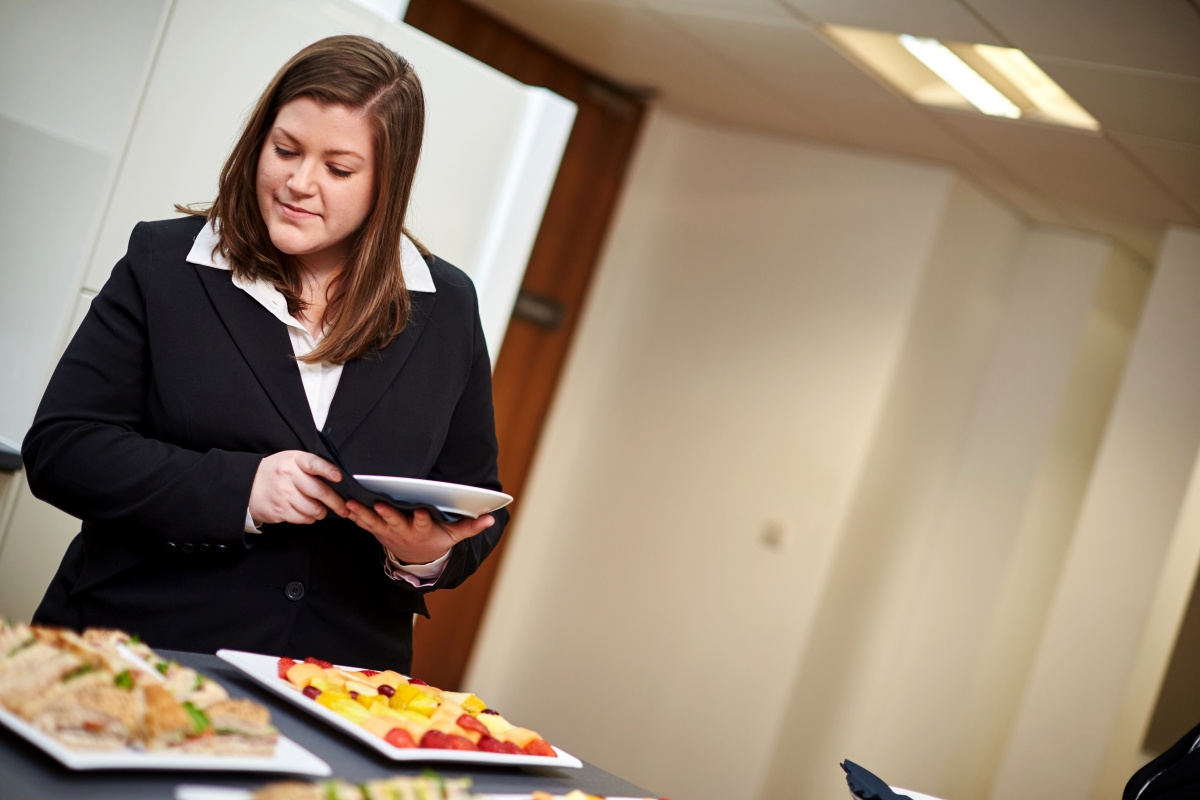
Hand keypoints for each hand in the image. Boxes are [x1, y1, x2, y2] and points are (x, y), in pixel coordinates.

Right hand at [248, 451, 348, 525]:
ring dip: (322, 512)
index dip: (328, 470)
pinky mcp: (280, 510)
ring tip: (321, 509)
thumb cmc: (276, 472)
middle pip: (319, 491)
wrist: (247, 486)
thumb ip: (311, 466)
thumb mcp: (290, 460)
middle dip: (336, 502)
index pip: (314, 463)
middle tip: (344, 507)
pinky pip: (303, 518)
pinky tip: (307, 513)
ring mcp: (283, 494)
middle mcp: (288, 476)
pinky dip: (310, 518)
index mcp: (294, 460)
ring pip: (314, 508)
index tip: (339, 477)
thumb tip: (337, 477)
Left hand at [346, 501, 493, 564]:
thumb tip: (491, 519)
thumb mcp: (454, 535)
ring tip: (352, 504)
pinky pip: (363, 523)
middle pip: (395, 522)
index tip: (422, 511)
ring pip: (374, 523)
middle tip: (380, 505)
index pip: (424, 524)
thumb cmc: (436, 540)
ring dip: (363, 514)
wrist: (417, 559)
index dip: (423, 518)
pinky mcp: (377, 530)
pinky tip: (344, 506)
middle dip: (388, 514)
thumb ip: (471, 526)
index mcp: (423, 531)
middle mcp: (404, 532)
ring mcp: (388, 532)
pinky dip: (354, 516)